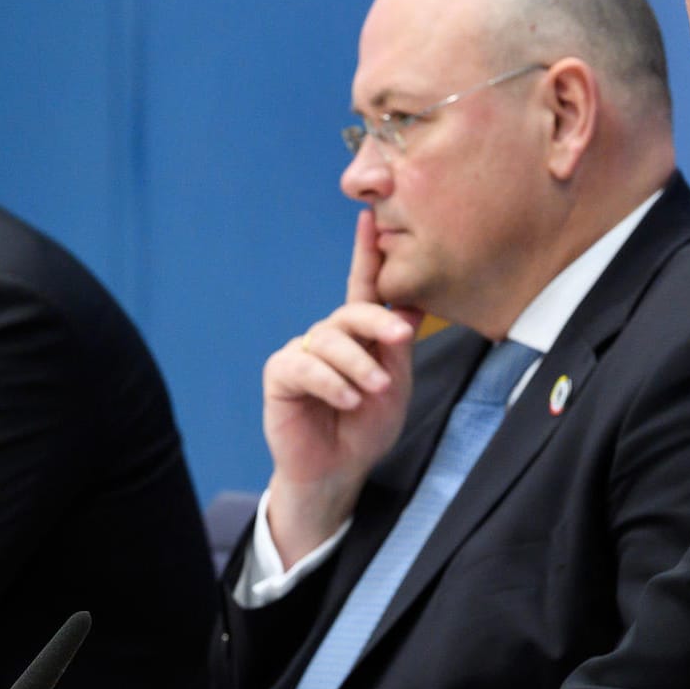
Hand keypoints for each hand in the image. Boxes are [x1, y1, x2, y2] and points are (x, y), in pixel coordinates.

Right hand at [263, 210, 422, 564]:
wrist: (338, 470)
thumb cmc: (367, 427)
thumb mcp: (396, 384)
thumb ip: (397, 345)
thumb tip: (408, 301)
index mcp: (358, 335)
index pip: (363, 287)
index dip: (365, 253)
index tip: (369, 218)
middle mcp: (329, 337)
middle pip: (351, 312)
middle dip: (378, 322)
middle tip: (402, 337)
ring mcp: (303, 353)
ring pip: (330, 340)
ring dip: (358, 365)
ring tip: (373, 391)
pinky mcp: (281, 374)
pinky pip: (305, 366)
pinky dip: (331, 382)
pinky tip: (347, 400)